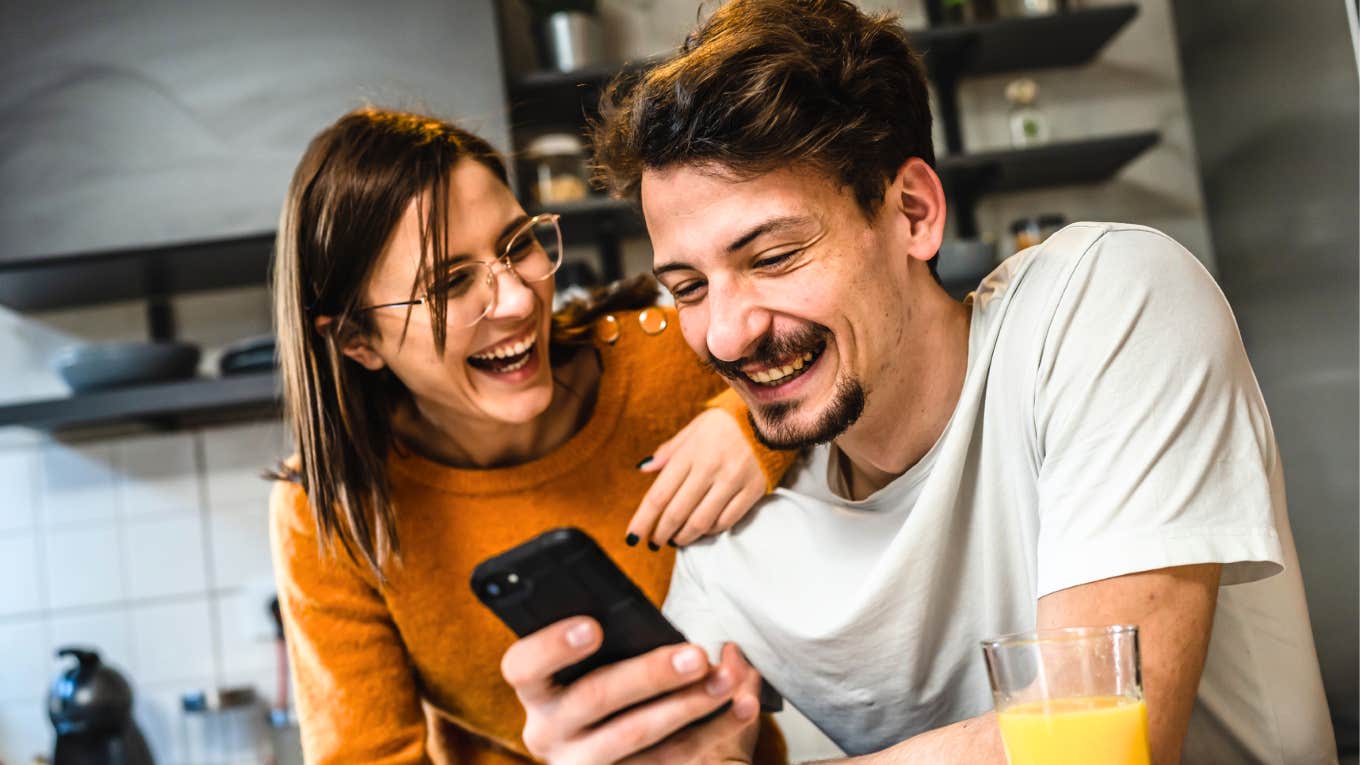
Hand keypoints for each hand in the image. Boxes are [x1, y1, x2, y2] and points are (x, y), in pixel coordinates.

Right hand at [501, 617, 761, 764]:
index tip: (594, 626)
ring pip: (633, 735)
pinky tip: (740, 708)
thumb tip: (666, 617)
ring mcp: (581, 763)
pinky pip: (667, 761)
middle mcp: (547, 731)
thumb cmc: (606, 681)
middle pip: (591, 699)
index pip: (522, 666)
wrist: (613, 750)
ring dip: (687, 705)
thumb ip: (616, 635)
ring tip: (726, 681)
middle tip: (696, 656)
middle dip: (649, 674)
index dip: (553, 646)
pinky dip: (711, 733)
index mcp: (535, 688)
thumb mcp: (598, 660)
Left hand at [629, 408, 765, 547]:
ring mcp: (733, 480)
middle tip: (656, 542)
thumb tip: (643, 468)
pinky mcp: (753, 490)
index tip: (633, 537)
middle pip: (677, 513)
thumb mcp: (694, 428)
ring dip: (685, 537)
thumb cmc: (727, 421)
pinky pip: (727, 520)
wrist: (772, 415)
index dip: (643, 520)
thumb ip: (669, 451)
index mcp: (691, 453)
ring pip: (701, 522)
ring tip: (677, 539)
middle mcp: (710, 468)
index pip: (659, 495)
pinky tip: (704, 530)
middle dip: (661, 533)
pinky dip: (711, 531)